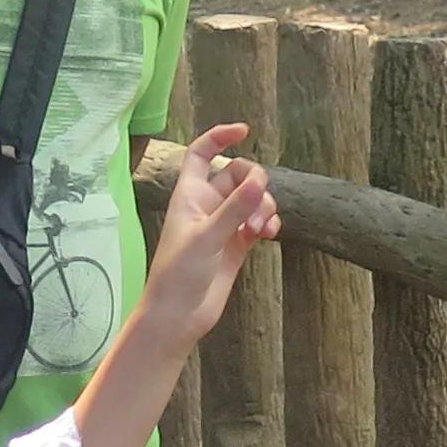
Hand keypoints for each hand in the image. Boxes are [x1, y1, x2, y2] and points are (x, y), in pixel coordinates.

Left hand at [134, 125, 280, 350]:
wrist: (179, 316)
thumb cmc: (178, 275)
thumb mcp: (206, 238)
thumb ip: (234, 210)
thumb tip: (259, 182)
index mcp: (189, 195)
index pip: (202, 153)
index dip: (220, 137)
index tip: (245, 131)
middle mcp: (207, 206)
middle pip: (238, 175)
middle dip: (254, 183)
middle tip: (258, 202)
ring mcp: (224, 225)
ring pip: (252, 199)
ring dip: (264, 207)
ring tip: (262, 228)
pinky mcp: (237, 245)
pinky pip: (259, 221)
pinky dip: (268, 222)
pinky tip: (268, 234)